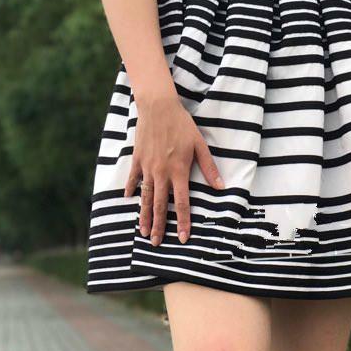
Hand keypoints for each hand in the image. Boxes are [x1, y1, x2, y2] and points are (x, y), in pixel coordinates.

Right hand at [125, 94, 223, 245]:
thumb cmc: (181, 124)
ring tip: (143, 231)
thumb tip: (221, 187)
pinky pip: (133, 179)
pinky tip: (129, 201)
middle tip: (156, 244)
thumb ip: (209, 167)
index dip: (182, 222)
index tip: (182, 238)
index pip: (181, 203)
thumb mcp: (199, 144)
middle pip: (160, 206)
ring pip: (145, 197)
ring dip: (144, 216)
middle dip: (159, 226)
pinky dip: (131, 190)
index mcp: (179, 171)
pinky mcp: (137, 159)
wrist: (158, 106)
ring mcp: (147, 167)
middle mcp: (162, 173)